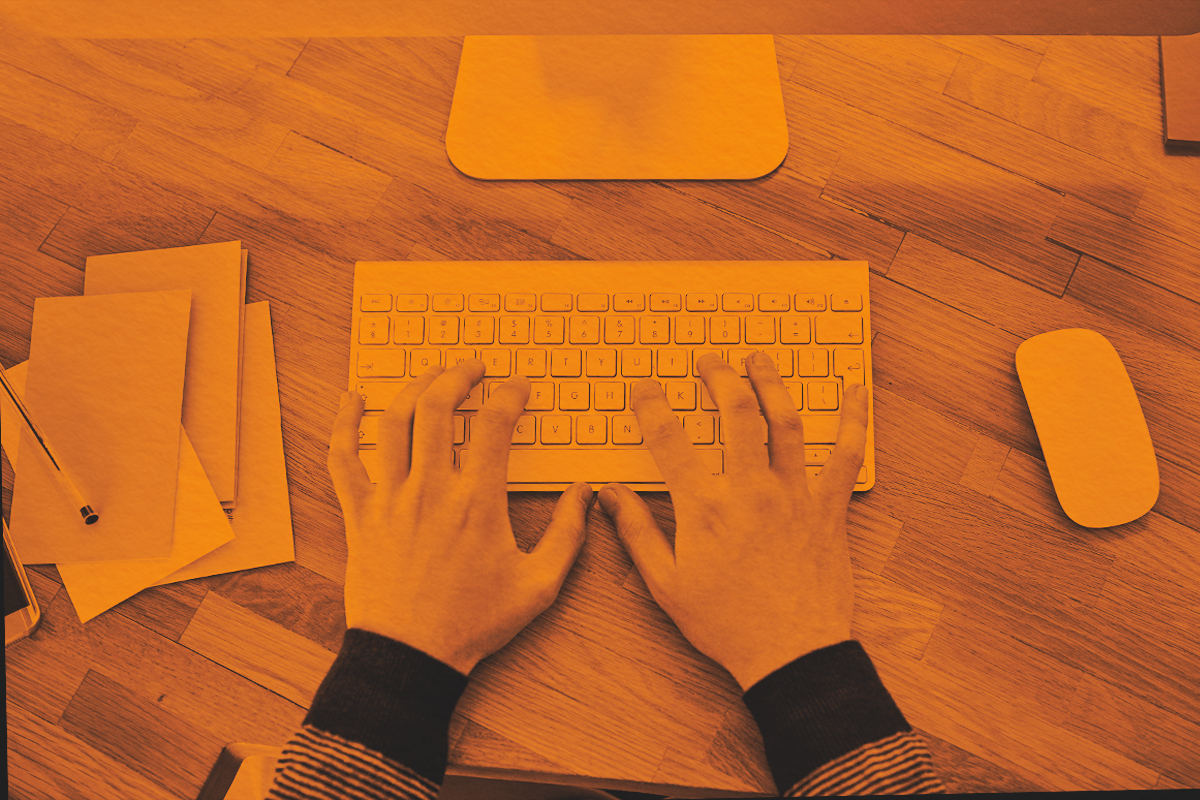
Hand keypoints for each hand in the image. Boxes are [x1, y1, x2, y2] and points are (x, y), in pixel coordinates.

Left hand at [327, 360, 592, 674]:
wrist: (411, 656)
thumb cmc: (473, 623)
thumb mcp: (538, 585)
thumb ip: (568, 535)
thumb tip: (587, 494)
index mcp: (477, 501)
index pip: (494, 426)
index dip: (510, 395)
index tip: (519, 386)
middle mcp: (431, 489)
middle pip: (437, 408)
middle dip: (457, 376)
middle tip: (472, 367)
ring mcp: (391, 499)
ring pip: (394, 422)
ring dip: (412, 388)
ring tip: (430, 375)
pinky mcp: (361, 514)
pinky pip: (344, 458)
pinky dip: (345, 423)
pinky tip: (353, 399)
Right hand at [597, 351, 868, 689]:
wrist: (790, 654)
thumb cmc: (728, 624)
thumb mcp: (666, 584)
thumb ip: (635, 532)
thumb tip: (608, 495)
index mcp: (704, 507)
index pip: (669, 439)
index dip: (652, 405)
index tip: (644, 388)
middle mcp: (750, 491)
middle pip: (736, 413)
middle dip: (719, 376)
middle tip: (709, 361)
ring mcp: (793, 495)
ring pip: (786, 421)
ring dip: (772, 382)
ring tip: (758, 359)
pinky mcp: (827, 508)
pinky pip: (845, 454)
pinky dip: (853, 419)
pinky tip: (854, 392)